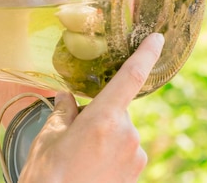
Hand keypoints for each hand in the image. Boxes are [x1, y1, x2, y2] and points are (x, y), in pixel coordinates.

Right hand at [18, 33, 164, 182]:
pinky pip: (125, 149)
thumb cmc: (49, 175)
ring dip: (104, 134)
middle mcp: (127, 134)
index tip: (158, 38)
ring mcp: (135, 155)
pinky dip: (110, 151)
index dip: (146, 54)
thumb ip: (63, 111)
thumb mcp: (49, 136)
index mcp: (105, 119)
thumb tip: (67, 97)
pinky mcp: (136, 172)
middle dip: (99, 113)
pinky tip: (91, 165)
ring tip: (79, 156)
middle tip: (74, 133)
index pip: (131, 77)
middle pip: (116, 109)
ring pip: (121, 131)